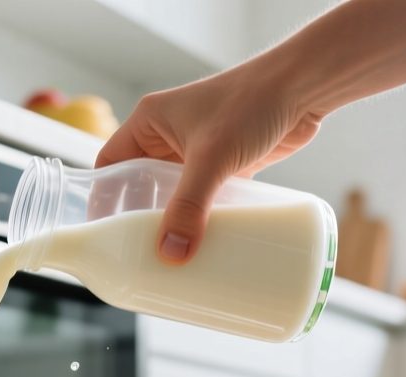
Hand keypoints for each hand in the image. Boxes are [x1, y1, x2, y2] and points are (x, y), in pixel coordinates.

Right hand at [94, 66, 323, 265]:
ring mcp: (197, 151)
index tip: (103, 232)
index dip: (103, 198)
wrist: (302, 88)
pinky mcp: (225, 165)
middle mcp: (168, 136)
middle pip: (140, 185)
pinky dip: (200, 219)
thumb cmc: (251, 102)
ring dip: (172, 222)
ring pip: (173, 195)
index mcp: (149, 122)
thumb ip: (190, 207)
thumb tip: (171, 254)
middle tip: (135, 253)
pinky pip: (203, 199)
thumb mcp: (212, 157)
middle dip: (138, 218)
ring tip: (166, 258)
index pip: (111, 164)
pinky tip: (200, 244)